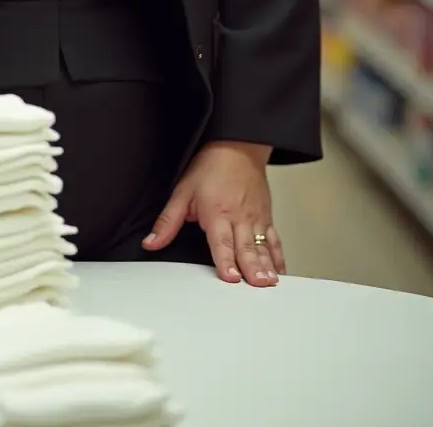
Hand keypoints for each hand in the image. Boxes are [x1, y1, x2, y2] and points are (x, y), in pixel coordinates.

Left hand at [142, 140, 285, 286]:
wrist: (237, 147)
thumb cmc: (211, 167)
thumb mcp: (182, 191)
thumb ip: (168, 221)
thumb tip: (151, 242)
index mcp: (217, 213)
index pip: (221, 243)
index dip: (226, 261)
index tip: (231, 278)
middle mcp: (239, 218)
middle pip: (246, 248)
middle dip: (252, 269)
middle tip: (257, 286)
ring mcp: (256, 219)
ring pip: (263, 247)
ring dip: (268, 266)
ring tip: (271, 283)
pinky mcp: (267, 217)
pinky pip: (274, 240)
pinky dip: (279, 257)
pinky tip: (281, 272)